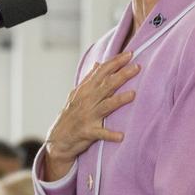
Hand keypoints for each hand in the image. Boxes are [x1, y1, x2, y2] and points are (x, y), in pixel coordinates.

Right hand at [42, 52, 139, 179]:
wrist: (57, 140)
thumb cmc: (70, 116)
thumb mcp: (77, 95)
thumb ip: (89, 79)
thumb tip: (98, 63)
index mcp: (85, 90)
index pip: (101, 72)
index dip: (115, 62)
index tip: (129, 54)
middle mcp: (87, 101)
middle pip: (106, 85)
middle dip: (121, 75)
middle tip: (137, 67)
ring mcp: (87, 116)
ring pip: (105, 106)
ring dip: (119, 100)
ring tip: (133, 94)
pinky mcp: (87, 132)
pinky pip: (100, 133)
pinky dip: (110, 135)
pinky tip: (121, 136)